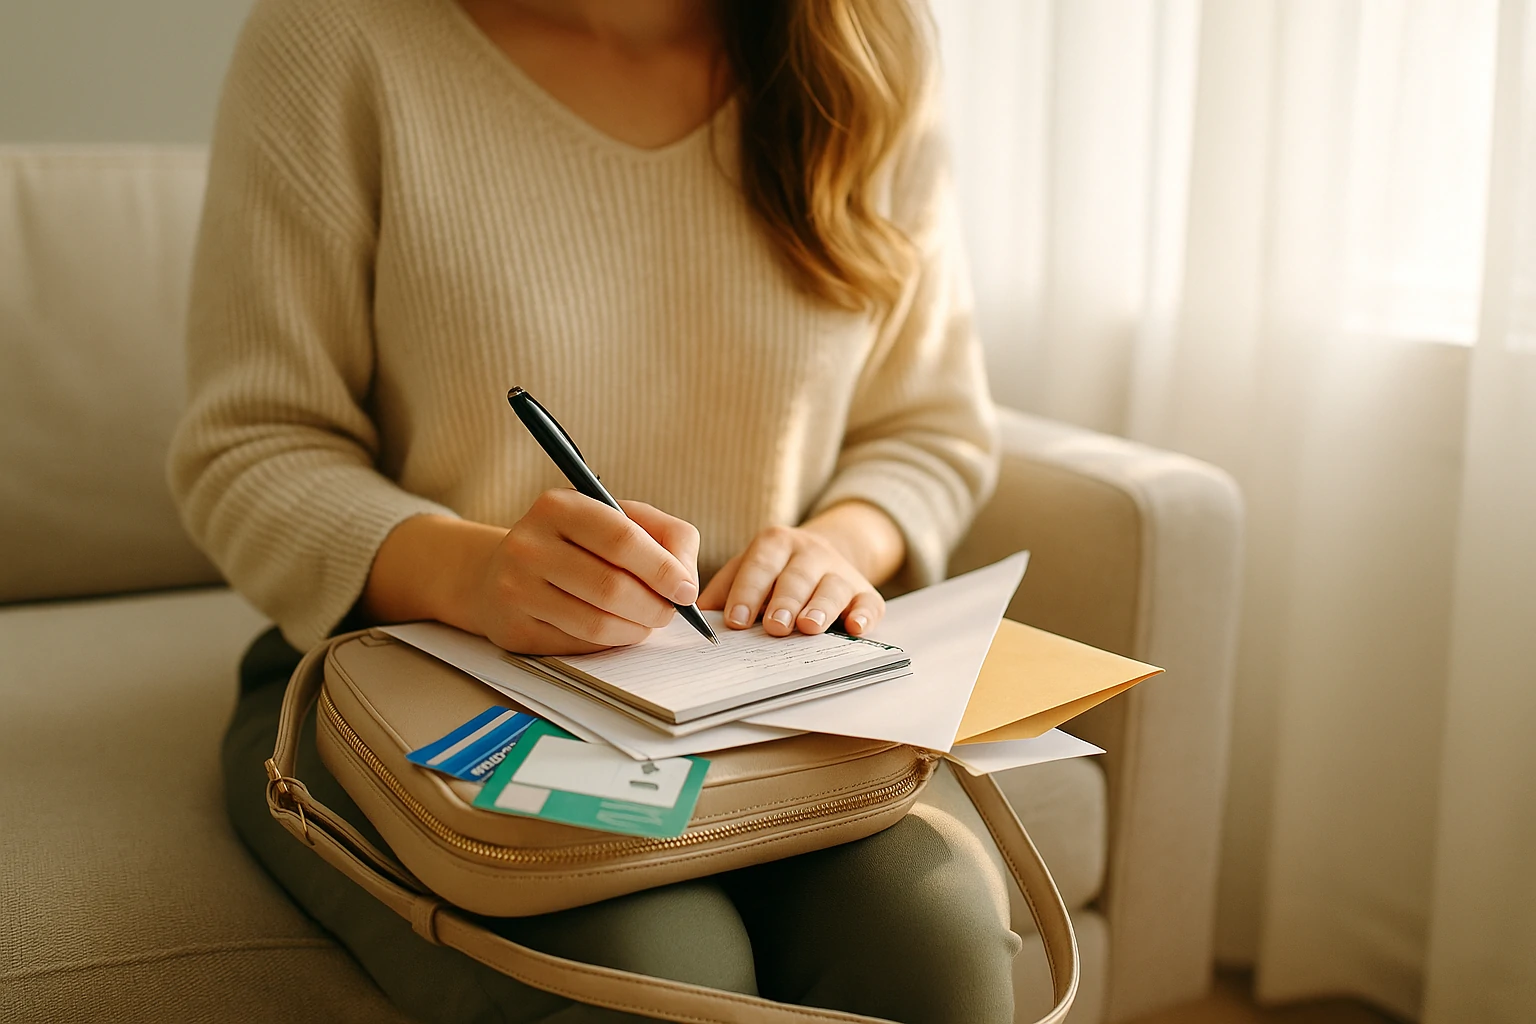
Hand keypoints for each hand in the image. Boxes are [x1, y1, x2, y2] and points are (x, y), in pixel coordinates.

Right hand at [466, 490, 700, 653]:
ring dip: (635, 630)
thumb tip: (686, 585)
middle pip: (611, 587)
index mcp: (559, 507)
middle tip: (669, 613)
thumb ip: (669, 537)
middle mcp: (529, 545)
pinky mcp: (513, 628)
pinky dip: (608, 643)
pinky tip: (613, 631)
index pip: (621, 538)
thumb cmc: (581, 544)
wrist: (506, 572)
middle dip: (654, 607)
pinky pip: (577, 646)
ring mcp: (515, 589)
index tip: (685, 591)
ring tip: (645, 622)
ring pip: (595, 623)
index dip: (661, 569)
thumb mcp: (622, 520)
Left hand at [699, 524, 886, 637]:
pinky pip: (870, 603)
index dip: (747, 592)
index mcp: (774, 544)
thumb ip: (722, 593)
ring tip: (809, 627)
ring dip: (821, 607)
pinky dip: (864, 616)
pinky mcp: (865, 592)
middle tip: (774, 626)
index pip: (759, 566)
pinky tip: (855, 628)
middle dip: (785, 601)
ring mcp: (840, 571)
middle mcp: (810, 552)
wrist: (822, 555)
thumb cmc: (773, 573)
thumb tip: (692, 621)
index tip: (736, 621)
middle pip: (797, 576)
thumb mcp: (745, 571)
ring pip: (832, 586)